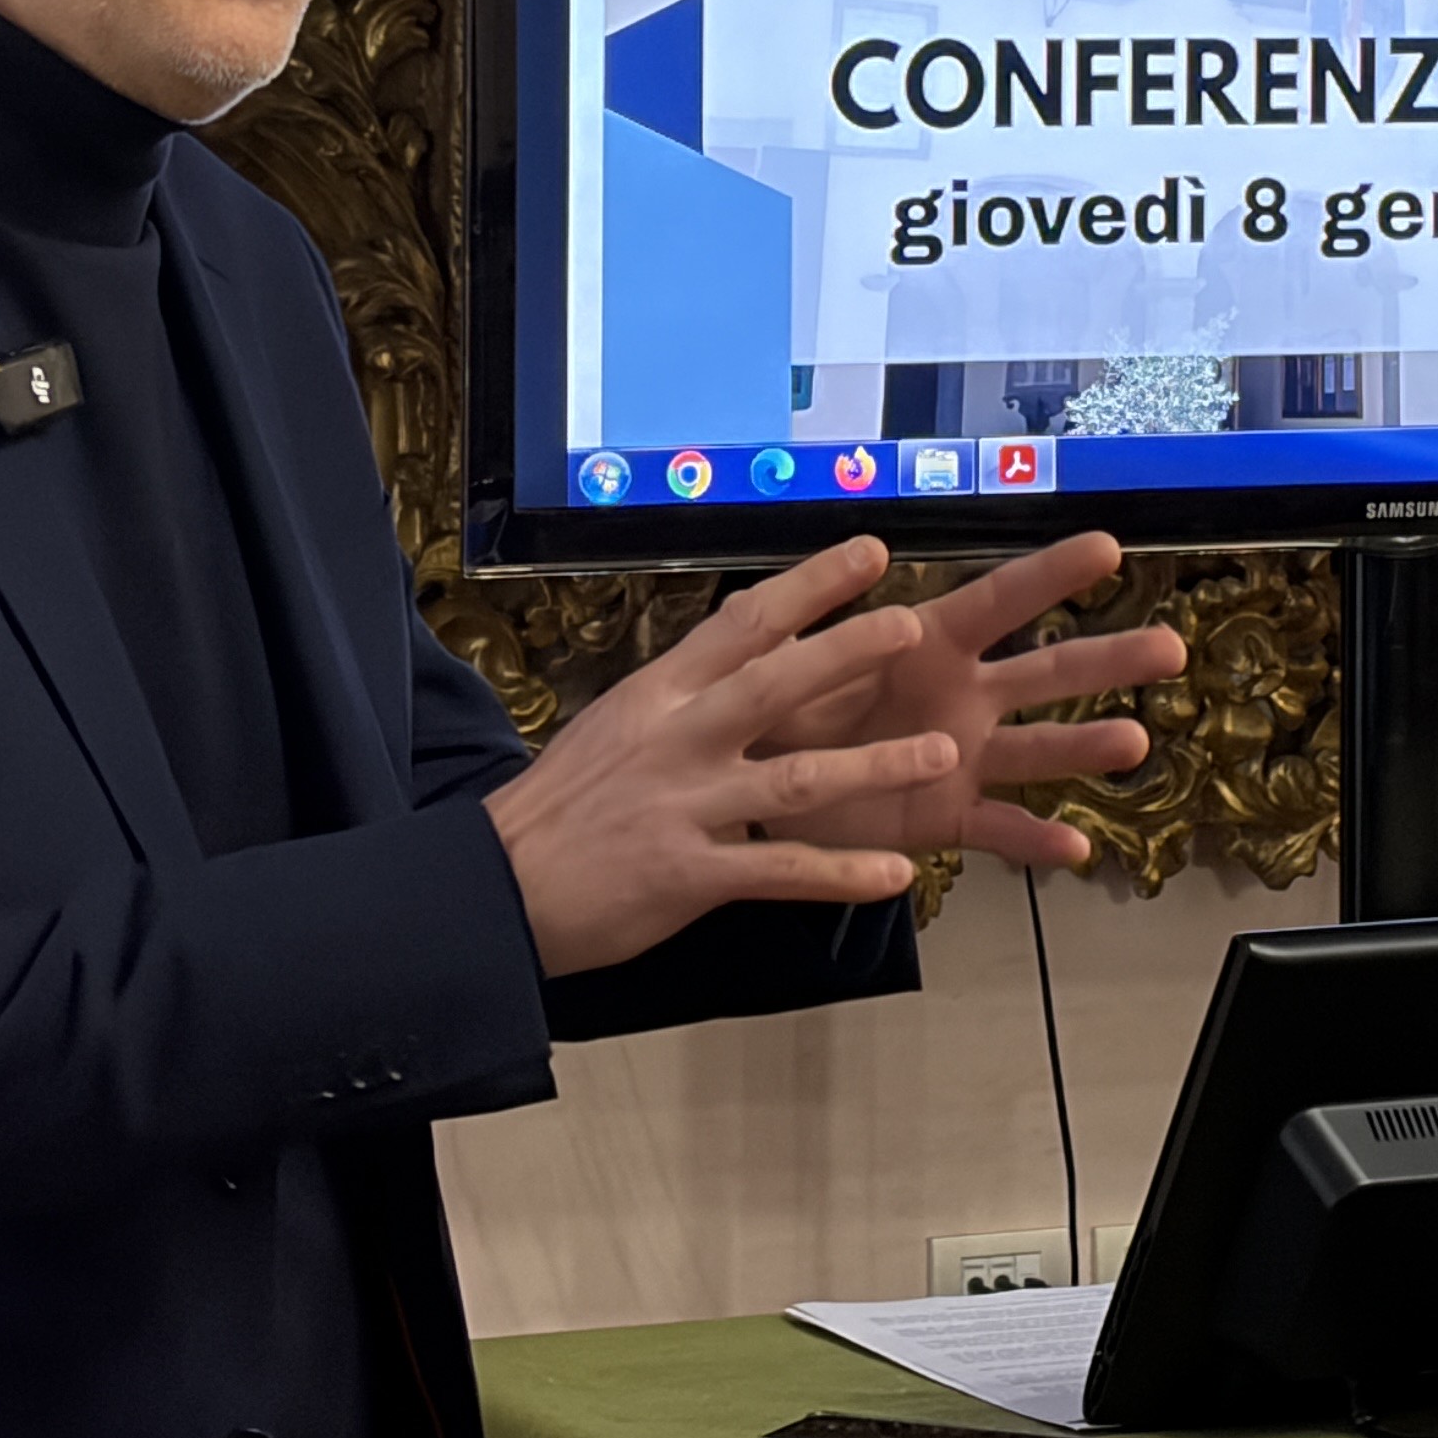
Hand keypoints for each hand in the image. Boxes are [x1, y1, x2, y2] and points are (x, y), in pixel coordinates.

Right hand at [485, 539, 973, 975]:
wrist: (495, 884)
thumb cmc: (562, 804)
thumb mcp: (617, 724)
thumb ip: (688, 689)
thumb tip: (752, 634)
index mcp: (659, 695)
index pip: (742, 624)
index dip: (810, 586)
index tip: (868, 553)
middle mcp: (677, 740)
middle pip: (774, 683)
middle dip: (848, 652)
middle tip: (913, 624)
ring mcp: (684, 807)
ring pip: (795, 779)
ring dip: (874, 766)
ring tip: (943, 755)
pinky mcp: (688, 875)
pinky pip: (778, 871)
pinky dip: (839, 873)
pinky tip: (894, 871)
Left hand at [752, 531, 1185, 870]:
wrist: (755, 782)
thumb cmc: (777, 700)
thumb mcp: (786, 645)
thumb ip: (819, 603)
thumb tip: (870, 548)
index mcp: (928, 644)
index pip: (998, 600)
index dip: (1050, 573)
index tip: (1107, 547)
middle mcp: (962, 696)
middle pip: (1046, 674)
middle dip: (1107, 659)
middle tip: (1173, 647)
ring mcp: (963, 758)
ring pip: (1038, 751)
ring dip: (1085, 747)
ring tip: (1136, 743)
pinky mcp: (947, 817)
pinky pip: (1000, 829)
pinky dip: (1035, 841)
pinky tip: (1077, 850)